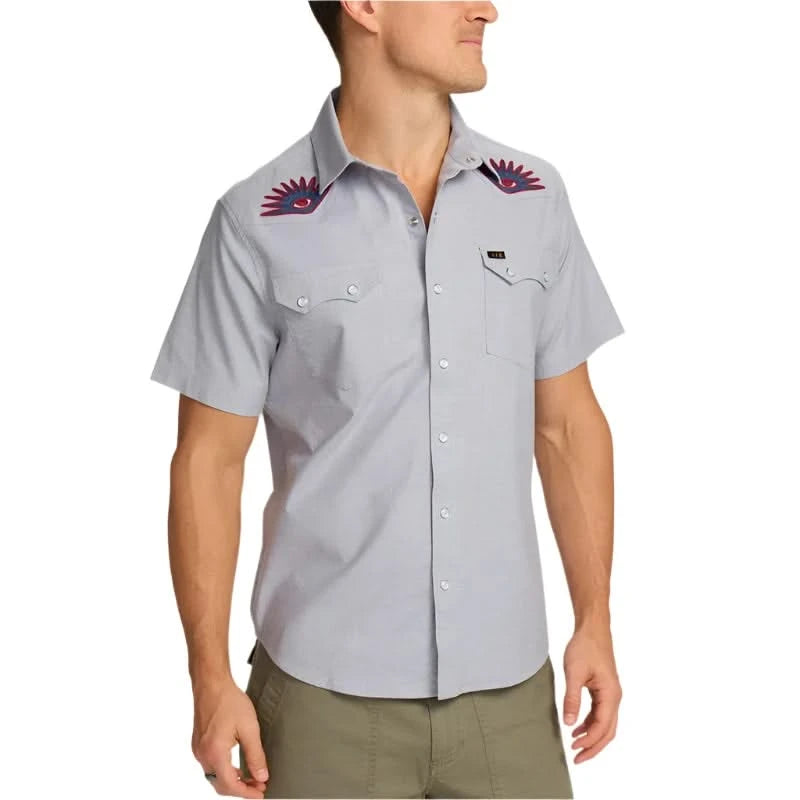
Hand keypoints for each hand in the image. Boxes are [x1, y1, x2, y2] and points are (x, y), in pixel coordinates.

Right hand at [191, 676, 269, 796]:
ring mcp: (198, 750)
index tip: (260, 793)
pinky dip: (224, 771)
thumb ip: (256, 755)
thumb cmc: (228, 701)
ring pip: (215, 776)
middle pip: (220, 784)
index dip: (247, 793)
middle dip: (240, 789)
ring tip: (251, 778)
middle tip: (258, 787)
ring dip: (232, 780)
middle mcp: (203, 755)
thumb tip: (261, 776)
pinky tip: (236, 766)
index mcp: (215, 754)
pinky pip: (210, 766)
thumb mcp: (249, 728)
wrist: (211, 684)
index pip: (230, 785)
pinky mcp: (198, 744)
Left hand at [562, 624, 621, 763]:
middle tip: (577, 758)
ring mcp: (610, 694)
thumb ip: (572, 699)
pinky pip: (600, 713)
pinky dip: (590, 723)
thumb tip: (570, 723)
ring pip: (605, 724)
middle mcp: (614, 697)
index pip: (602, 727)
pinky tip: (577, 727)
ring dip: (592, 736)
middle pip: (608, 731)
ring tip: (575, 745)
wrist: (592, 630)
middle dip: (593, 746)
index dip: (589, 742)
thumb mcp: (573, 673)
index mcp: (610, 695)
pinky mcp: (604, 690)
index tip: (574, 749)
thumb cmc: (585, 647)